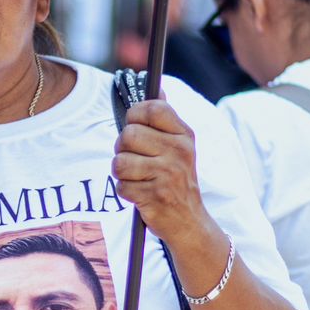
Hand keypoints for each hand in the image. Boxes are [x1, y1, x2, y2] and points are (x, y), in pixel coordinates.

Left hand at [112, 99, 209, 247]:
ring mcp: (167, 175)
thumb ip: (165, 119)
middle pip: (128, 135)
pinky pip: (121, 186)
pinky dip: (126, 191)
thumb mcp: (180, 146)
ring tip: (136, 177)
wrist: (189, 221)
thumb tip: (158, 88)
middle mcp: (179, 152)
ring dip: (121, 172)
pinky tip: (140, 193)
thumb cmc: (176, 179)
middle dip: (122, 148)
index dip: (135, 115)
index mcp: (184, 136)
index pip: (152, 108)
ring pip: (120, 162)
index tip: (135, 125)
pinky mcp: (155, 197)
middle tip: (133, 158)